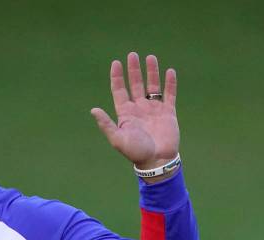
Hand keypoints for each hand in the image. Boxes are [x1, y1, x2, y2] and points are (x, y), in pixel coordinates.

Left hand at [91, 52, 178, 170]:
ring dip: (151, 72)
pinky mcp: (168, 112)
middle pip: (135, 84)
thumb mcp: (117, 139)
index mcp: (125, 113)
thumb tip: (93, 109)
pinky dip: (170, 83)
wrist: (157, 161)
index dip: (117, 77)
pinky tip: (169, 71)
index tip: (116, 63)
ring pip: (152, 86)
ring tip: (150, 57)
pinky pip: (169, 94)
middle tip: (132, 55)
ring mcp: (154, 109)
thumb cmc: (136, 152)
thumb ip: (106, 124)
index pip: (119, 91)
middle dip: (134, 70)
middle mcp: (139, 108)